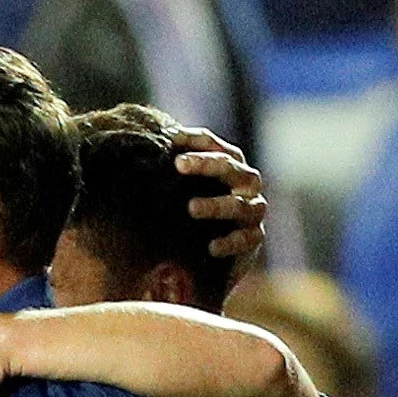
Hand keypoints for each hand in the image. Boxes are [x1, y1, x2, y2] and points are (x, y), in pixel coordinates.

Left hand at [171, 127, 266, 263]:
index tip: (169, 138)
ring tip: (191, 208)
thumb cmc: (191, 213)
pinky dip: (229, 242)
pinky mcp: (253, 239)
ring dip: (216, 205)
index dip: (193, 140)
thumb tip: (144, 143)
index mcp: (227, 164)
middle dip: (206, 164)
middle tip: (178, 163)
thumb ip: (168, 169)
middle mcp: (245, 183)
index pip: (212, 145)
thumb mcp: (178, 189)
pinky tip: (211, 247)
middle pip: (231, 167)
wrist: (208, 258)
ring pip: (239, 205)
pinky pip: (246, 239)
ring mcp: (252, 211)